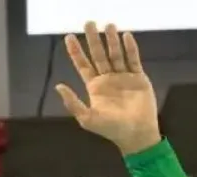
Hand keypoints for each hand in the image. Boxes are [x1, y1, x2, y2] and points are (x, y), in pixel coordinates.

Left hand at [55, 21, 160, 154]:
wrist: (135, 134)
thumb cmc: (110, 128)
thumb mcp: (87, 118)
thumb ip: (73, 102)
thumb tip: (58, 86)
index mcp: (94, 87)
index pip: (83, 65)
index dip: (76, 52)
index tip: (69, 37)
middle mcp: (107, 79)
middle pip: (98, 55)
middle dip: (93, 39)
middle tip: (88, 23)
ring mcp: (123, 77)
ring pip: (116, 54)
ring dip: (111, 40)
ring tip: (108, 25)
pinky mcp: (138, 78)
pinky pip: (133, 59)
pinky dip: (130, 48)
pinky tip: (126, 36)